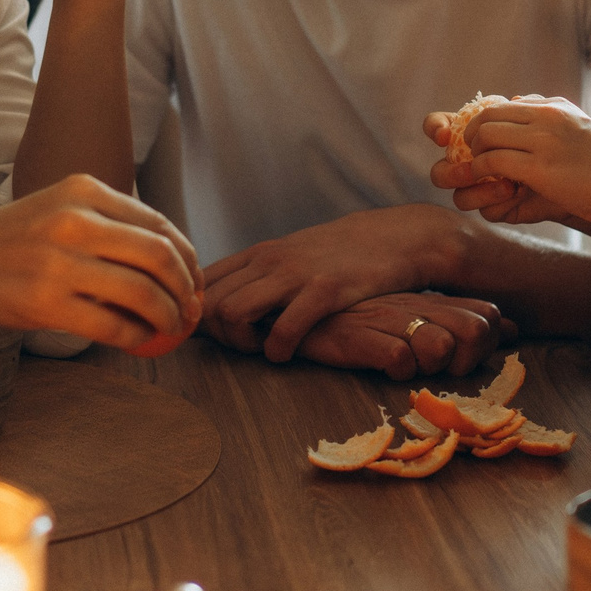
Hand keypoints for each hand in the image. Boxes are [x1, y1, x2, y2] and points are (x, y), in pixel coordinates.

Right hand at [0, 174, 202, 355]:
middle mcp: (75, 220)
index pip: (157, 223)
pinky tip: (139, 341)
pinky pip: (111, 324)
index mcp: (84, 190)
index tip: (195, 279)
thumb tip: (171, 256)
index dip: (187, 255)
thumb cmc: (13, 240)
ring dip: (168, 316)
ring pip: (141, 292)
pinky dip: (136, 336)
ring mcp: (60, 262)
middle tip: (191, 307)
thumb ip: (108, 222)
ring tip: (171, 328)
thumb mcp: (59, 208)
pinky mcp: (46, 302)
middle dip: (186, 287)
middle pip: (158, 255)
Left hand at [200, 205, 466, 361]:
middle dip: (217, 335)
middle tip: (242, 347)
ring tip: (262, 349)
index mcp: (256, 254)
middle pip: (209, 304)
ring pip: (233, 313)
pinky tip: (287, 353)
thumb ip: (255, 276)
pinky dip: (277, 350)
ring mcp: (295, 274)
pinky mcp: (324, 290)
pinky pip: (283, 329)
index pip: (200, 284)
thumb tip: (219, 303)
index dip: (198, 316)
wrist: (392, 237)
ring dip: (241, 343)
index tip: (217, 335)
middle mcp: (268, 260)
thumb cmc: (337, 255)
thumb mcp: (289, 257)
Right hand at [287, 293, 517, 380]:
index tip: (467, 359)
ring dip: (433, 367)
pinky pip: (398, 359)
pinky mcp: (359, 336)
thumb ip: (458, 320)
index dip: (489, 344)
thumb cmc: (358, 319)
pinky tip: (381, 367)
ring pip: (441, 347)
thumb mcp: (411, 314)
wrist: (294, 311)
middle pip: (475, 331)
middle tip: (442, 371)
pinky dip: (397, 371)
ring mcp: (388, 319)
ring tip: (410, 367)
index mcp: (428, 300)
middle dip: (469, 360)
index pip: (487, 315)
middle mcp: (415, 306)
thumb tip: (513, 328)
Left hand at [426, 95, 590, 232]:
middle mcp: (547, 116)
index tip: (481, 142)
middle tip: (474, 156)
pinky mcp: (540, 168)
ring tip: (482, 170)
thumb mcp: (580, 128)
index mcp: (555, 107)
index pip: (502, 105)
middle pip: (488, 115)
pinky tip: (489, 182)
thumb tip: (515, 103)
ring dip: (475, 155)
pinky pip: (493, 161)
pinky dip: (481, 171)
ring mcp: (543, 140)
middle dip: (472, 136)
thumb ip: (549, 116)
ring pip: (486, 135)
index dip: (483, 123)